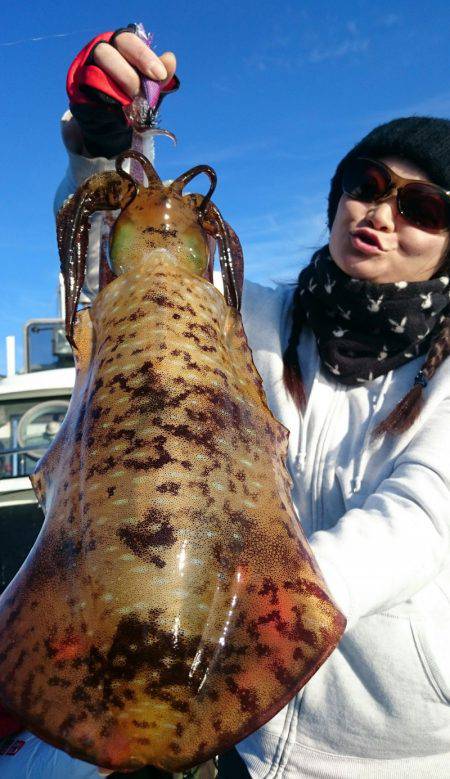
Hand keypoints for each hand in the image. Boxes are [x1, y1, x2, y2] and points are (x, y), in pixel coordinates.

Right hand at [67, 27, 178, 156]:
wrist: (113, 121)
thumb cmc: (132, 95)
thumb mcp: (150, 85)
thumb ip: (160, 75)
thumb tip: (170, 59)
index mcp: (118, 46)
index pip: (127, 40)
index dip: (143, 55)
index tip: (159, 75)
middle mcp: (98, 53)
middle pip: (105, 52)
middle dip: (127, 75)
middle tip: (141, 94)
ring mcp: (85, 70)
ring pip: (95, 72)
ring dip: (116, 90)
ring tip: (130, 102)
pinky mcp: (79, 91)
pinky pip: (89, 94)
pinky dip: (107, 102)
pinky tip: (119, 109)